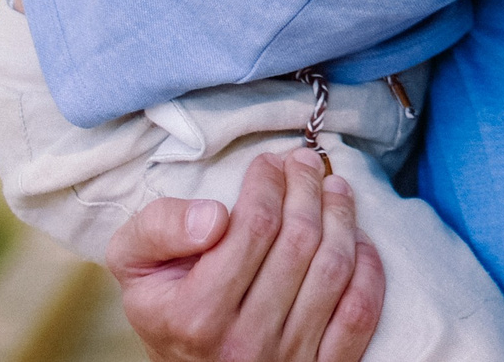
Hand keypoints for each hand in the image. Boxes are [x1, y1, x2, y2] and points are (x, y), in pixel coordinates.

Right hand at [107, 148, 383, 361]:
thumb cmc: (165, 306)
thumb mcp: (134, 265)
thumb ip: (158, 229)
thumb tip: (213, 216)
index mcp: (196, 315)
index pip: (255, 227)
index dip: (269, 183)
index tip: (269, 162)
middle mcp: (244, 343)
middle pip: (299, 242)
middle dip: (307, 187)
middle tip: (306, 162)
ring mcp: (286, 359)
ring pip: (334, 270)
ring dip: (341, 216)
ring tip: (333, 187)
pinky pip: (360, 312)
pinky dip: (368, 268)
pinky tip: (356, 237)